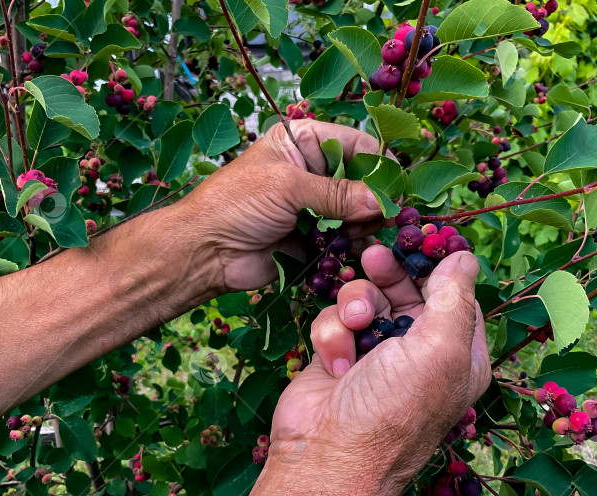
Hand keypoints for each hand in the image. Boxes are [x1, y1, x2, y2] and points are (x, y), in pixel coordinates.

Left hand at [179, 121, 385, 291]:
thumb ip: (337, 193)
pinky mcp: (310, 238)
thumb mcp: (288, 187)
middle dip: (371, 199)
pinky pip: (342, 240)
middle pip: (360, 181)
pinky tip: (348, 250)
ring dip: (360, 225)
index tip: (392, 188)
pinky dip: (349, 246)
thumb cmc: (236, 204)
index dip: (375, 164)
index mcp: (301, 142)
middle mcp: (310, 171)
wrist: (205, 251)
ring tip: (353, 235)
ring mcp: (311, 206)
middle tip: (378, 218)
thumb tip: (382, 202)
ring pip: (355, 213)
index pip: (354, 144)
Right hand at [268, 245, 490, 494]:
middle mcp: (419, 352)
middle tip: (372, 256)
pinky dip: (332, 334)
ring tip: (354, 325)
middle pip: (406, 290)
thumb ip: (454, 297)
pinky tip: (335, 360)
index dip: (436, 267)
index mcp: (458, 353)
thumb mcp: (441, 349)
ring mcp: (375, 354)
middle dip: (388, 274)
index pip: (454, 295)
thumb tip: (465, 257)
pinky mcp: (337, 356)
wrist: (328, 454)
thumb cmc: (394, 408)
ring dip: (355, 306)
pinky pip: (335, 321)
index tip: (416, 242)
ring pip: (365, 300)